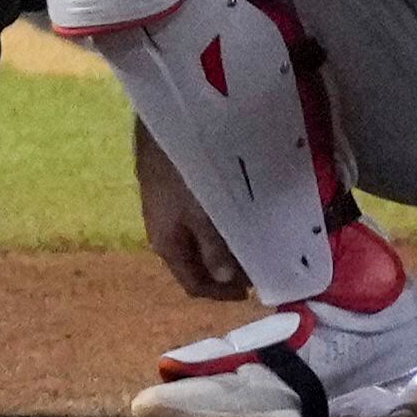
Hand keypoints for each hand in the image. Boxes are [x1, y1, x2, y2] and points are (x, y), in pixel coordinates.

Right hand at [133, 120, 247, 300]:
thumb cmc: (183, 172)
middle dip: (223, 269)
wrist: (160, 123)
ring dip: (220, 246)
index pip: (192, 283)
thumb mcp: (204, 213)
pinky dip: (215, 224)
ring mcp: (165, 209)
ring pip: (195, 240)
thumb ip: (215, 247)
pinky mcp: (171, 189)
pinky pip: (195, 219)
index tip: (250, 292)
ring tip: (249, 240)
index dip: (220, 293)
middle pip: (193, 262)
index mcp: (166, 244)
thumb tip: (225, 278)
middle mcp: (162, 231)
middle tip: (256, 264)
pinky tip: (232, 212)